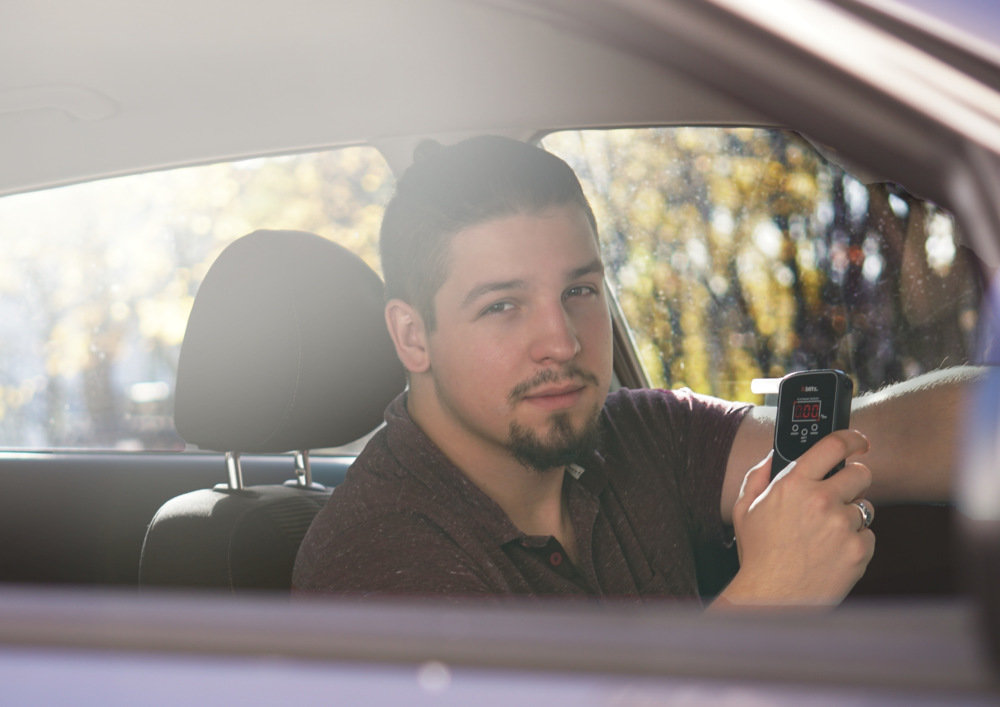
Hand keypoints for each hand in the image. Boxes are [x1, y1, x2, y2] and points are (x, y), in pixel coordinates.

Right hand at [717, 429, 874, 607]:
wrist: (771, 598)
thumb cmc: (757, 555)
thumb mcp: (745, 509)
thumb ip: (759, 476)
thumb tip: (775, 455)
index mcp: (793, 484)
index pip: (833, 445)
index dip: (851, 439)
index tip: (858, 442)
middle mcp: (821, 500)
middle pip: (860, 473)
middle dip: (853, 481)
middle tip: (841, 494)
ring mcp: (843, 525)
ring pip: (865, 507)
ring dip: (851, 516)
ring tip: (826, 535)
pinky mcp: (859, 550)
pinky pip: (869, 535)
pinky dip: (855, 542)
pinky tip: (832, 552)